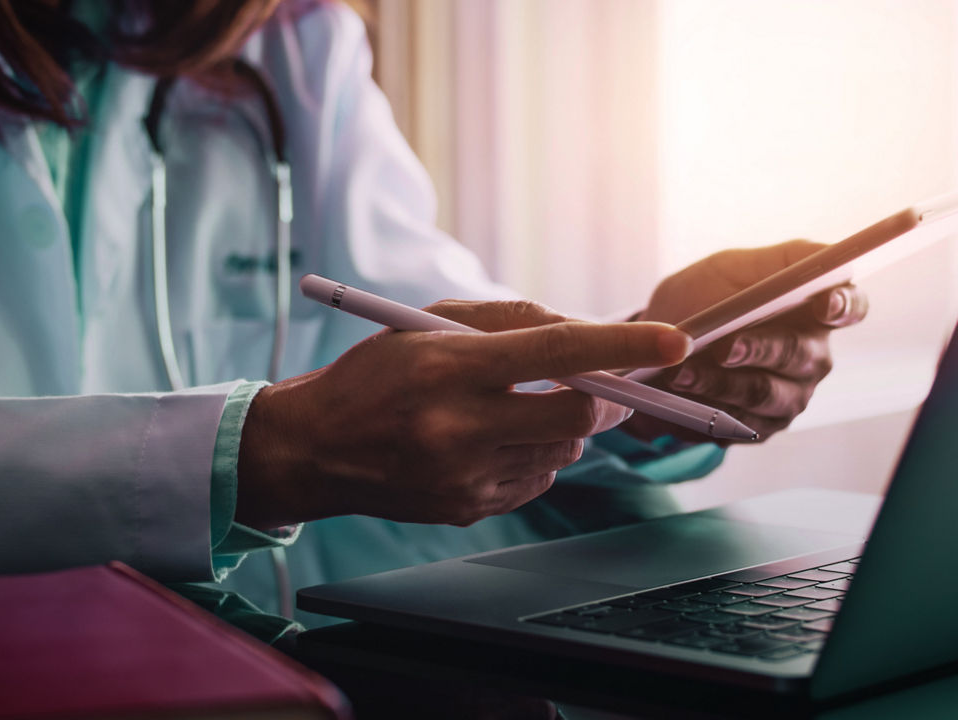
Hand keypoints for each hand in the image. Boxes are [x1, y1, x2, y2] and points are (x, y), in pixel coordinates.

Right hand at [235, 300, 691, 529]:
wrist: (314, 448)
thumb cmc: (374, 375)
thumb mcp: (428, 325)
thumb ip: (509, 322)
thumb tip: (586, 335)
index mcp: (448, 366)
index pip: (556, 351)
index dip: (624, 345)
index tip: (676, 342)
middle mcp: (457, 425)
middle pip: (577, 415)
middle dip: (607, 397)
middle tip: (610, 385)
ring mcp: (463, 475)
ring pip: (561, 451)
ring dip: (559, 426)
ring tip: (510, 411)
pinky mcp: (466, 508)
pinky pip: (535, 481)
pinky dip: (532, 456)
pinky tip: (488, 443)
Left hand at [624, 240, 868, 443]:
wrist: (661, 342)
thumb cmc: (707, 295)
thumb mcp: (731, 268)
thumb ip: (773, 262)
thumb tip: (818, 255)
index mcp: (815, 310)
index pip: (850, 307)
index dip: (844, 306)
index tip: (825, 303)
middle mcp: (812, 357)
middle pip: (799, 356)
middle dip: (760, 350)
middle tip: (723, 347)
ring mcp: (788, 397)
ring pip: (762, 395)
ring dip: (719, 385)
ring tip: (679, 374)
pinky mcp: (757, 427)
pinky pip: (735, 424)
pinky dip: (704, 410)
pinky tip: (677, 398)